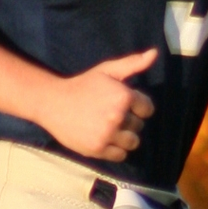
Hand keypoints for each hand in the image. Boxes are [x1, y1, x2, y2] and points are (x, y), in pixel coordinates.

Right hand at [37, 49, 156, 159]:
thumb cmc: (83, 84)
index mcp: (123, 96)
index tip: (123, 103)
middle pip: (139, 126)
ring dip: (125, 136)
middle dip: (129, 120)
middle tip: (111, 113)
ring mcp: (107, 135)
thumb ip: (133, 63)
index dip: (138, 106)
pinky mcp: (97, 149)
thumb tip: (154, 53)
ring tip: (110, 127)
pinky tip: (105, 137)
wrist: (53, 102)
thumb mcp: (107, 70)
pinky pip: (120, 155)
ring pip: (133, 142)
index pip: (148, 109)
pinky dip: (116, 149)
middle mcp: (117, 117)